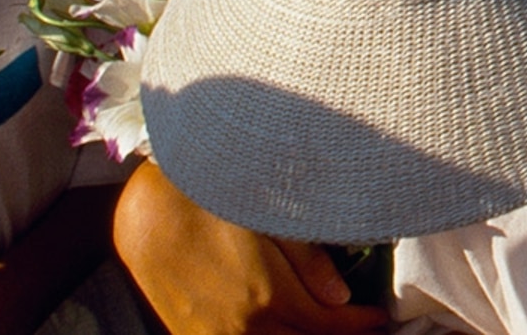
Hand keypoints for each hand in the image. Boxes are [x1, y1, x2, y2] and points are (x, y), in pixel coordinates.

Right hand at [114, 159, 388, 333]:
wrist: (145, 216)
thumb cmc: (212, 204)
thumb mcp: (269, 222)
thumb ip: (308, 262)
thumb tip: (342, 296)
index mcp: (270, 300)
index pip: (332, 326)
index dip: (362, 323)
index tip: (381, 316)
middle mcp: (246, 330)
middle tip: (361, 325)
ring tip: (327, 327)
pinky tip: (284, 328)